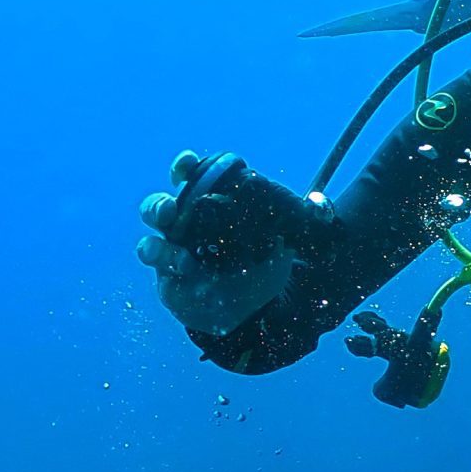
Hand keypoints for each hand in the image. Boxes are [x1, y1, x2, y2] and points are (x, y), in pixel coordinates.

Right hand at [135, 150, 296, 336]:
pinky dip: (168, 270)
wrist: (258, 308)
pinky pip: (160, 274)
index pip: (191, 179)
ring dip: (157, 245)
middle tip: (171, 208)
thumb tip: (320, 204)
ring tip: (181, 257)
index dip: (184, 167)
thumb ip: (299, 220)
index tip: (186, 163)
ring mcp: (174, 254)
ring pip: (150, 243)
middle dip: (159, 205)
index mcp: (210, 208)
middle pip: (158, 207)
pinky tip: (185, 272)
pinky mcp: (170, 280)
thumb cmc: (265, 264)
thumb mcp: (285, 239)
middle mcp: (186, 227)